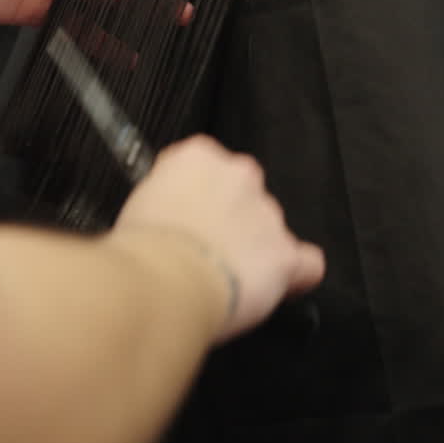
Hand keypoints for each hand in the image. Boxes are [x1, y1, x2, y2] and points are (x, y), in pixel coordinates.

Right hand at [114, 136, 324, 341]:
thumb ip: (166, 199)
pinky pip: (306, 263)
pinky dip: (296, 275)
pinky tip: (279, 286)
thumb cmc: (143, 250)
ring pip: (271, 228)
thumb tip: (171, 216)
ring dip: (255, 248)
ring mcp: (266, 213)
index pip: (205, 166)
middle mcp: (239, 175)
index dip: (196, 197)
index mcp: (199, 156)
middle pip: (243, 193)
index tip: (187, 217)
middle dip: (231, 220)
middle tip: (205, 251)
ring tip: (227, 279)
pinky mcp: (284, 254)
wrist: (164, 281)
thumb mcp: (138, 205)